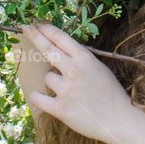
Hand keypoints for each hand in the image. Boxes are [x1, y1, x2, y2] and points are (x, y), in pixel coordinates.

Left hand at [20, 22, 135, 143]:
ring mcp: (66, 89)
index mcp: (85, 59)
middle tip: (25, 28)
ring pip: (46, 77)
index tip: (36, 24)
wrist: (119, 120)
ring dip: (53, 82)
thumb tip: (60, 51)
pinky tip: (43, 98)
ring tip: (70, 92)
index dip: (46, 29)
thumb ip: (80, 59)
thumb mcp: (99, 68)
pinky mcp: (60, 108)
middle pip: (48, 49)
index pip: (61, 38)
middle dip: (35, 36)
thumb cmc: (110, 93)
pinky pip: (38, 98)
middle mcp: (74, 70)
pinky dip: (39, 98)